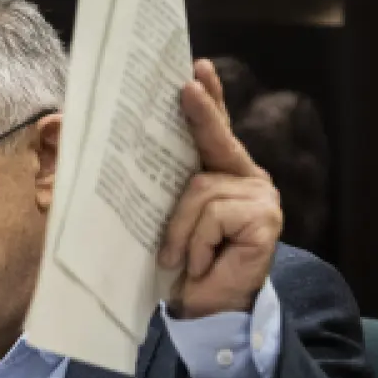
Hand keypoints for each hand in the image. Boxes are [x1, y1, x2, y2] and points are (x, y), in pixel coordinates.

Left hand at [157, 59, 282, 318]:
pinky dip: (194, 242)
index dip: (210, 99)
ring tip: (175, 256)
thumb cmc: (180, 262)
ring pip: (200, 190)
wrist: (203, 309)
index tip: (197, 68)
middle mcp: (246, 179)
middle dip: (200, 114)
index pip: (216, 130)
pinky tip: (198, 261)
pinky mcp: (264, 221)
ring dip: (178, 228)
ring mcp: (260, 198)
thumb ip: (156, 184)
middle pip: (216, 142)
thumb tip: (113, 146)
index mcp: (222, 174)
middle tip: (185, 86)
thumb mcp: (162, 216)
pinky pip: (211, 216)